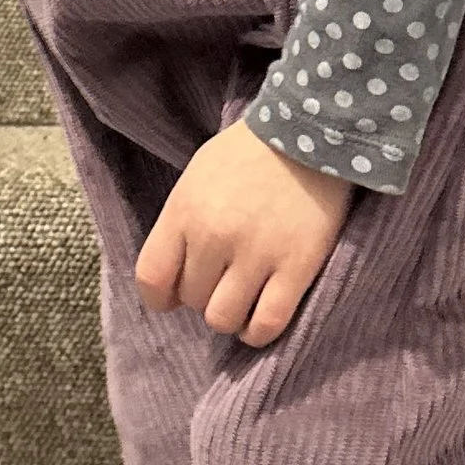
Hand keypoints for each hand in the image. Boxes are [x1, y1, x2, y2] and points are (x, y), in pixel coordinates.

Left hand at [134, 116, 354, 348]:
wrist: (312, 132)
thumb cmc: (249, 154)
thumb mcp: (197, 177)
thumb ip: (181, 224)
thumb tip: (173, 276)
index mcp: (185, 211)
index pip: (152, 278)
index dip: (160, 297)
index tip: (173, 297)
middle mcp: (215, 237)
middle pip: (192, 300)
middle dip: (203, 295)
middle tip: (223, 279)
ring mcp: (257, 255)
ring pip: (224, 319)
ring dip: (230, 315)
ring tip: (242, 298)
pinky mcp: (297, 268)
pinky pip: (266, 324)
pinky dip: (257, 331)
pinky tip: (260, 317)